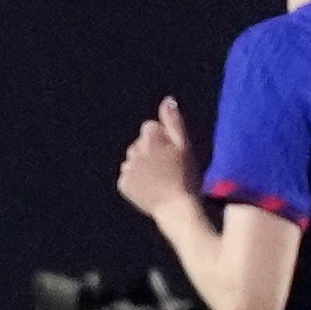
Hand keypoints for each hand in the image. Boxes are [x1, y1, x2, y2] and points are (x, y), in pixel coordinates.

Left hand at [115, 97, 197, 219]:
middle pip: (140, 144)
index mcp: (150, 138)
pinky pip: (128, 177)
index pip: (150, 128)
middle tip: (168, 168)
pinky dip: (137, 181)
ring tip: (160, 179)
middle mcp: (134, 151)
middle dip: (151, 152)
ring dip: (143, 166)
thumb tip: (167, 101)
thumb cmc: (186, 176)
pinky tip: (150, 188)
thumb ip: (174, 122)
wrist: (177, 208)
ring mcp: (128, 168)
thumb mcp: (185, 146)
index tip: (173, 153)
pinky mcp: (124, 184)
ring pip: (134, 160)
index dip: (163, 140)